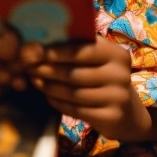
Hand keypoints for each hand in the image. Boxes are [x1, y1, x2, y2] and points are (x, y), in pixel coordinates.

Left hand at [21, 36, 155, 141]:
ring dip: (49, 87)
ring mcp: (117, 98)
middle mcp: (120, 74)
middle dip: (47, 70)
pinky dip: (58, 103)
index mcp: (115, 54)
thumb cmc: (104, 77)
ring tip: (34, 81)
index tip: (34, 51)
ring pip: (73, 93)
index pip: (82, 50)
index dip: (56, 51)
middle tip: (28, 67)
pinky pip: (77, 109)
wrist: (128, 113)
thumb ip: (78, 47)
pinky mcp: (111, 117)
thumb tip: (42, 38)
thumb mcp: (98, 60)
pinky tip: (47, 97)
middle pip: (74, 73)